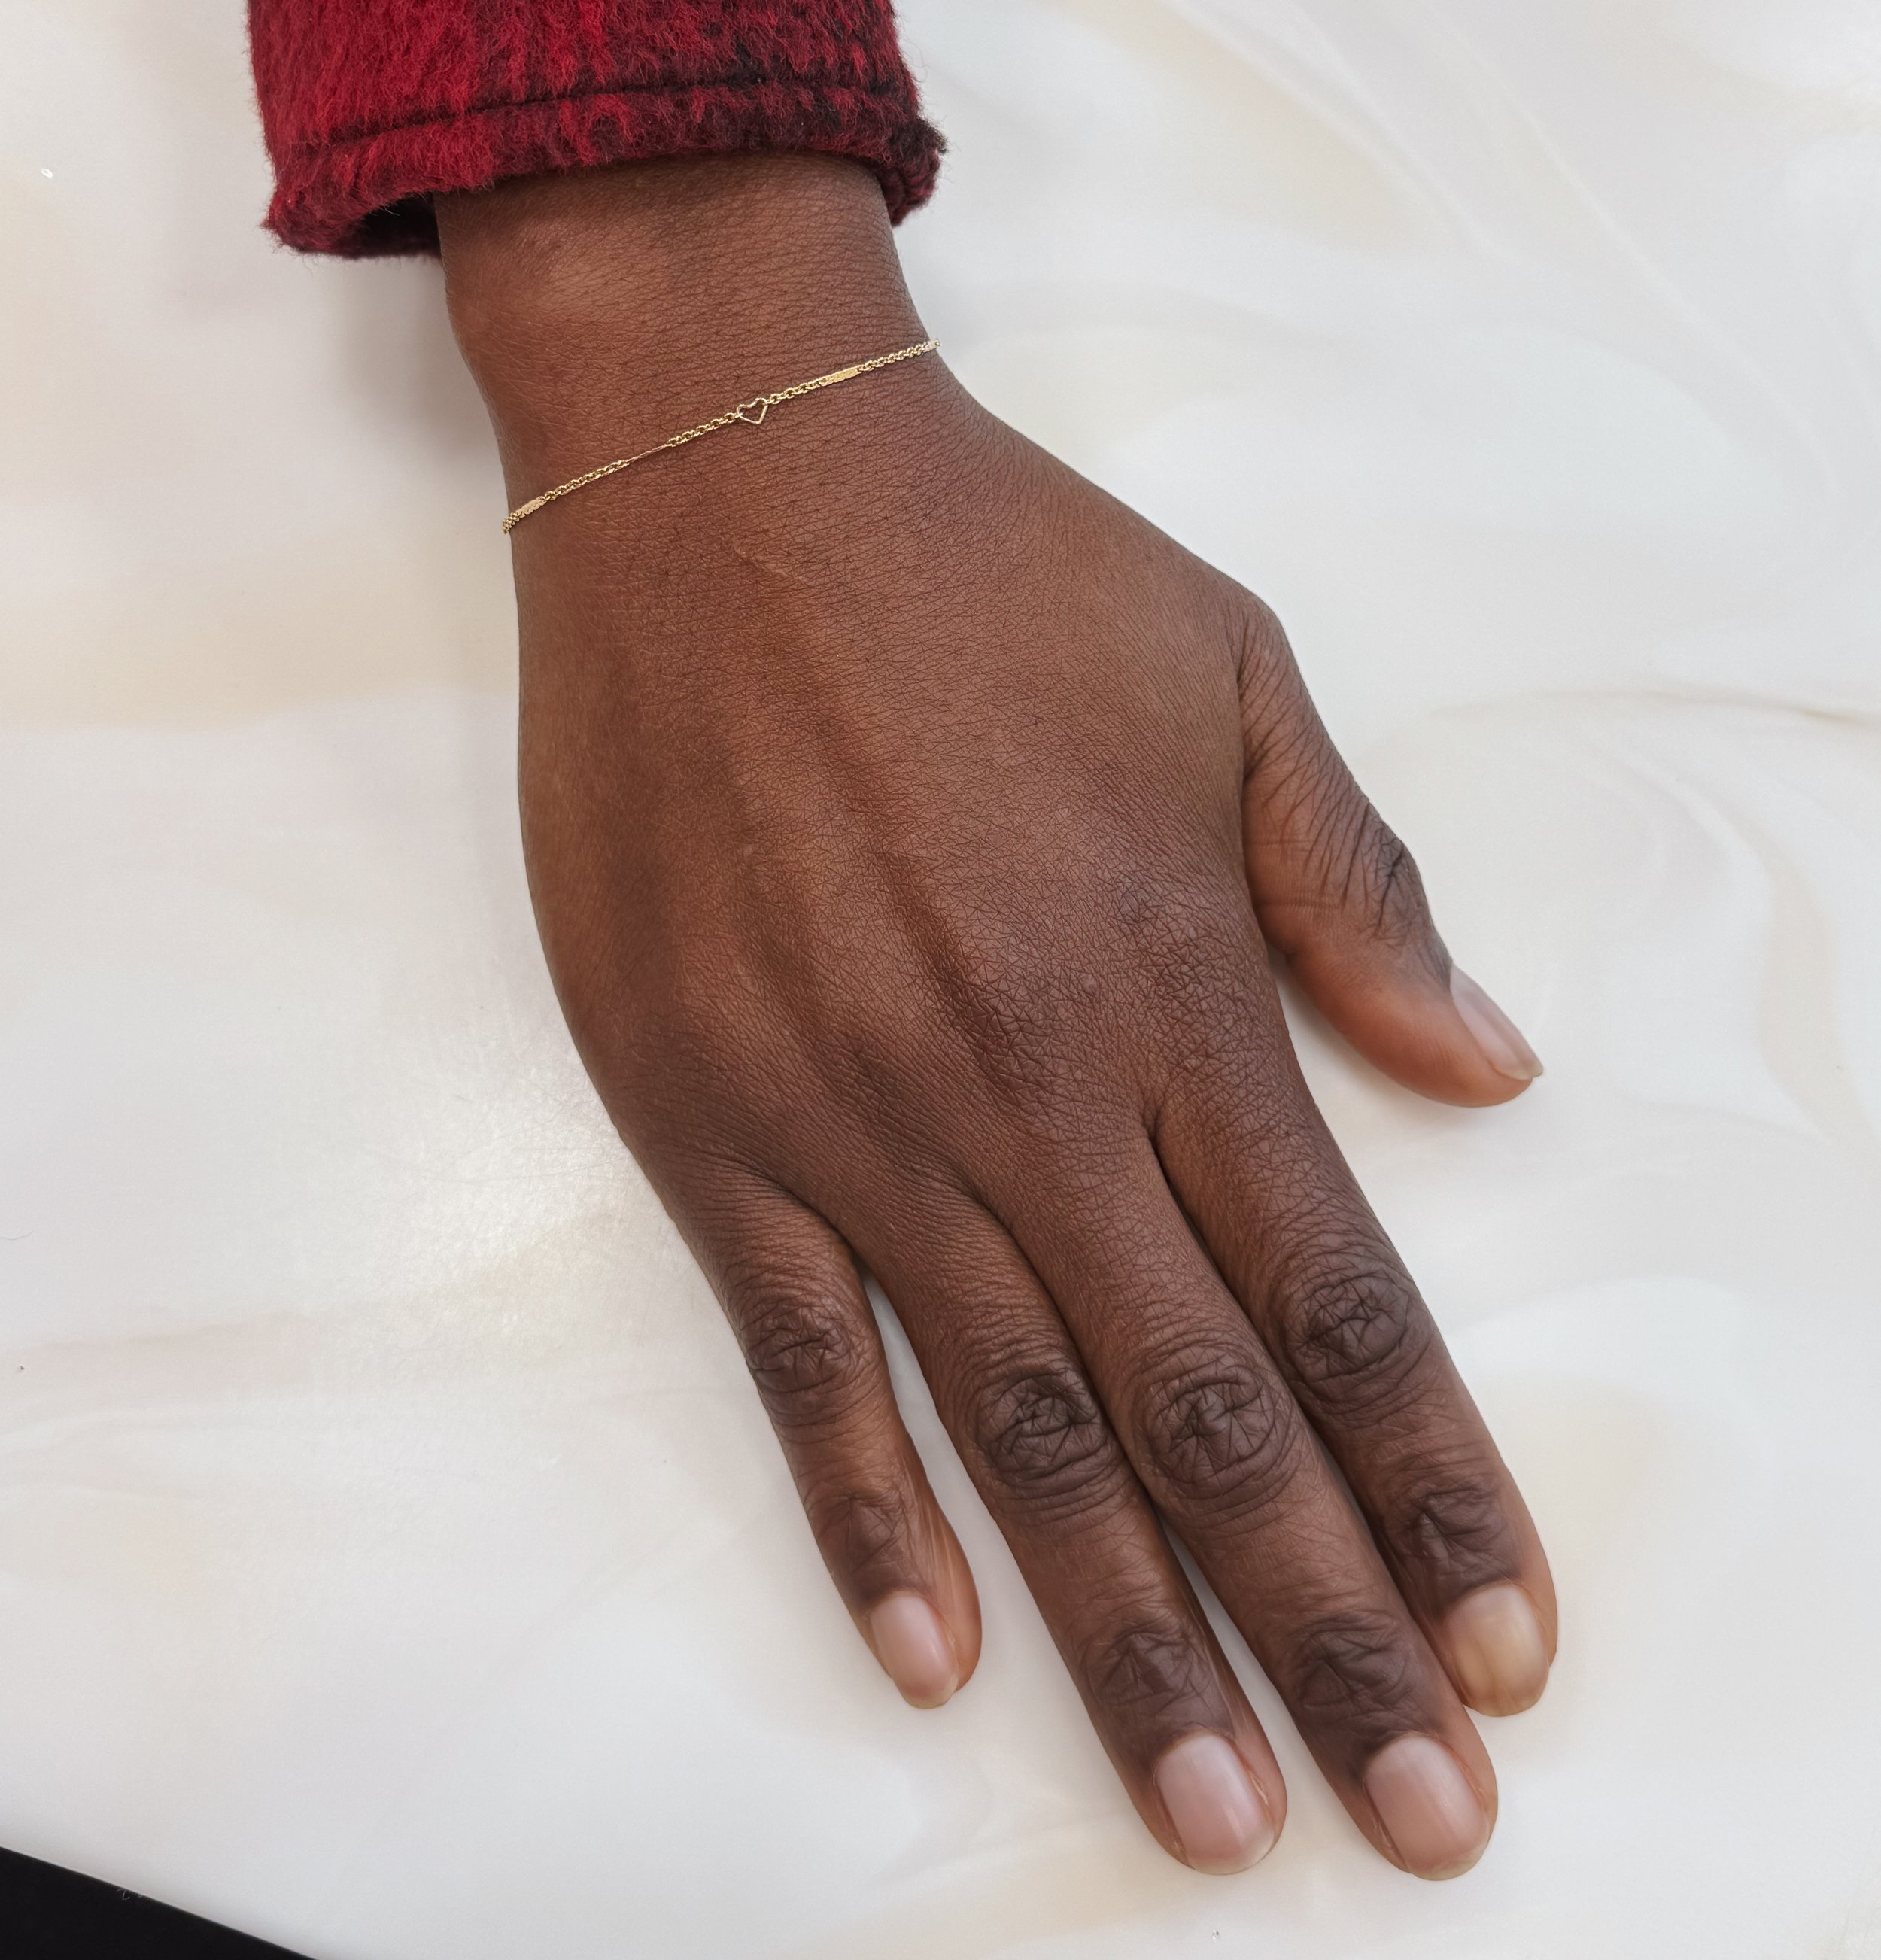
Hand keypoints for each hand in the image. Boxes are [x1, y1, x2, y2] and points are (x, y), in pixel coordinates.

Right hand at [438, 155, 1554, 1881]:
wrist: (726, 477)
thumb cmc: (991, 564)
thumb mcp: (1232, 671)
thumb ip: (1355, 888)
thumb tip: (1490, 1075)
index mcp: (1171, 979)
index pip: (1340, 1294)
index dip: (1435, 1485)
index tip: (1507, 1643)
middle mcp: (1024, 1085)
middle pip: (1203, 1413)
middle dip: (1323, 1629)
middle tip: (1415, 1819)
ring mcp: (853, 1114)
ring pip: (1018, 1429)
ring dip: (1125, 1639)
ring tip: (1215, 1815)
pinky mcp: (708, 1113)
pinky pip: (799, 1356)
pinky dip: (866, 1513)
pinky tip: (931, 1651)